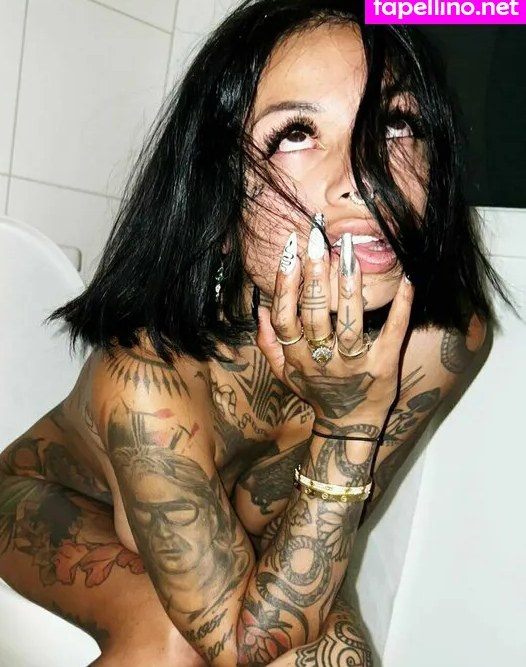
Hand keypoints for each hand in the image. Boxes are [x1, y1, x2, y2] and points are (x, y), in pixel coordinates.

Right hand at [255, 225, 412, 427]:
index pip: (286, 318)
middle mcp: (323, 361)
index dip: (285, 286)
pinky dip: (400, 307)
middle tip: (318, 239)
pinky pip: (392, 333)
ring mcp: (354, 364)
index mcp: (298, 358)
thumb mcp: (285, 373)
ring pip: (349, 323)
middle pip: (315, 315)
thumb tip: (260, 310)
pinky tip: (407, 281)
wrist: (349, 427)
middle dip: (316, 275)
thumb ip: (270, 343)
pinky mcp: (383, 367)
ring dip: (348, 287)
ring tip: (349, 252)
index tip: (289, 254)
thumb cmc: (318, 394)